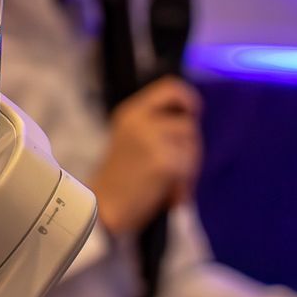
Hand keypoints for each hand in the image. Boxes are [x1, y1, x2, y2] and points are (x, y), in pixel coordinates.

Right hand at [89, 76, 201, 239]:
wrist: (103, 208)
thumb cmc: (121, 180)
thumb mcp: (133, 140)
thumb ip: (157, 126)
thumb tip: (192, 118)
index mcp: (131, 113)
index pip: (170, 88)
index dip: (188, 98)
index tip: (193, 113)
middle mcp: (141, 120)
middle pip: (188, 123)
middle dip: (190, 147)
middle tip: (180, 169)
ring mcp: (152, 139)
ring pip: (192, 146)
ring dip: (189, 167)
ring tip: (170, 184)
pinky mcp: (164, 161)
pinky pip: (189, 168)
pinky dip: (185, 184)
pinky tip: (169, 195)